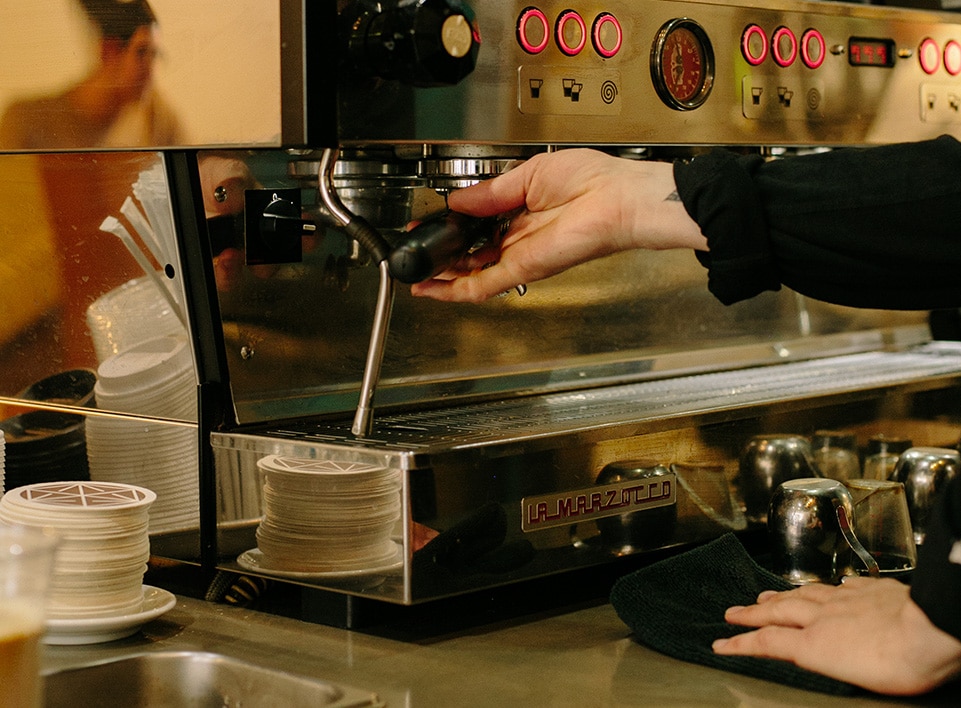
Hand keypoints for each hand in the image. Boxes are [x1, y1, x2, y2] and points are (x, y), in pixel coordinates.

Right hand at [409, 148, 705, 301]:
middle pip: (471, 253)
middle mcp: (520, 236)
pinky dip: (456, 290)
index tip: (428, 224)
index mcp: (522, 209)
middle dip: (441, 254)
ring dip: (443, 276)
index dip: (450, 226)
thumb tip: (458, 199)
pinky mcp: (523, 269)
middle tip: (415, 250)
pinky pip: (483, 285)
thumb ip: (490, 192)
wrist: (618, 200)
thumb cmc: (592, 181)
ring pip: (472, 274)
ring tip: (415, 272)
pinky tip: (434, 289)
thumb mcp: (529, 174)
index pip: (477, 224)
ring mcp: (520, 256)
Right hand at [712, 577, 960, 695]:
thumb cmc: (901, 662)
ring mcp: (845, 599)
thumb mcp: (855, 677)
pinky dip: (826, 589)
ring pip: (802, 595)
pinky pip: (840, 587)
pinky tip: (828, 588)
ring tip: (765, 595)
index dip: (741, 643)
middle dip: (751, 614)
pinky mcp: (869, 590)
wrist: (931, 628)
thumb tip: (811, 650)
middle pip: (777, 612)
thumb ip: (828, 660)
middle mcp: (823, 617)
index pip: (767, 641)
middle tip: (732, 613)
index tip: (721, 644)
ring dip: (780, 596)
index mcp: (815, 642)